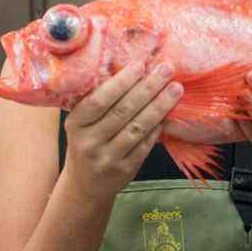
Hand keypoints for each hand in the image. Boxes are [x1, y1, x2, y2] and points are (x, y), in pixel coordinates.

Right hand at [62, 61, 182, 200]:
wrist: (84, 185)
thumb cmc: (87, 142)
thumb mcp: (82, 123)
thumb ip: (100, 101)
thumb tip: (134, 70)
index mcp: (75, 124)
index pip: (99, 100)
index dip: (121, 82)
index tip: (140, 65)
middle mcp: (89, 142)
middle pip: (122, 111)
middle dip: (148, 88)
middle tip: (167, 70)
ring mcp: (107, 158)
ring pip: (137, 128)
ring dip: (159, 106)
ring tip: (175, 89)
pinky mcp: (125, 170)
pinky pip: (145, 144)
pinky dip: (158, 127)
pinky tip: (169, 113)